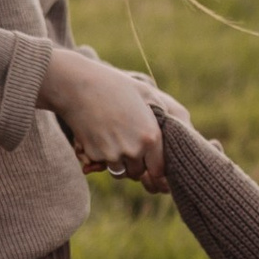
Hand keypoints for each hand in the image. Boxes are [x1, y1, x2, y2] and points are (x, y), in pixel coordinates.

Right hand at [43, 49, 167, 188]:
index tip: (148, 158)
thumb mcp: (147, 96)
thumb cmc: (116, 87)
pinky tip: (100, 135)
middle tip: (127, 143)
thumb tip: (179, 132)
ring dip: (119, 162)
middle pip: (138, 173)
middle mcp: (134, 149)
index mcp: (151, 136)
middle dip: (135, 164)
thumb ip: (164, 117)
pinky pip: (103, 165)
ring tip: (114, 138)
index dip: (153, 165)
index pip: (159, 170)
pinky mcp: (95, 155)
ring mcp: (113, 154)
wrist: (79, 86)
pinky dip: (102, 156)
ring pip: (121, 172)